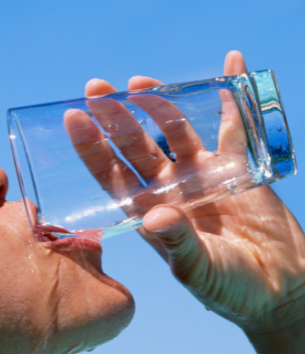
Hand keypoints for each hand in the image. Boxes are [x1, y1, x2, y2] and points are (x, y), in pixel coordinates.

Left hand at [68, 51, 304, 333]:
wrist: (278, 288)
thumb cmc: (230, 288)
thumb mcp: (199, 270)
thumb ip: (178, 243)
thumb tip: (155, 216)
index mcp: (149, 211)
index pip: (111, 174)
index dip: (92, 148)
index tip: (74, 118)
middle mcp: (168, 187)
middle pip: (135, 144)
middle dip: (115, 117)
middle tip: (96, 88)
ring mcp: (200, 174)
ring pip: (174, 129)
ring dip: (158, 103)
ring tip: (139, 82)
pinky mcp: (236, 166)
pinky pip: (234, 124)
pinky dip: (233, 96)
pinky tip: (230, 65)